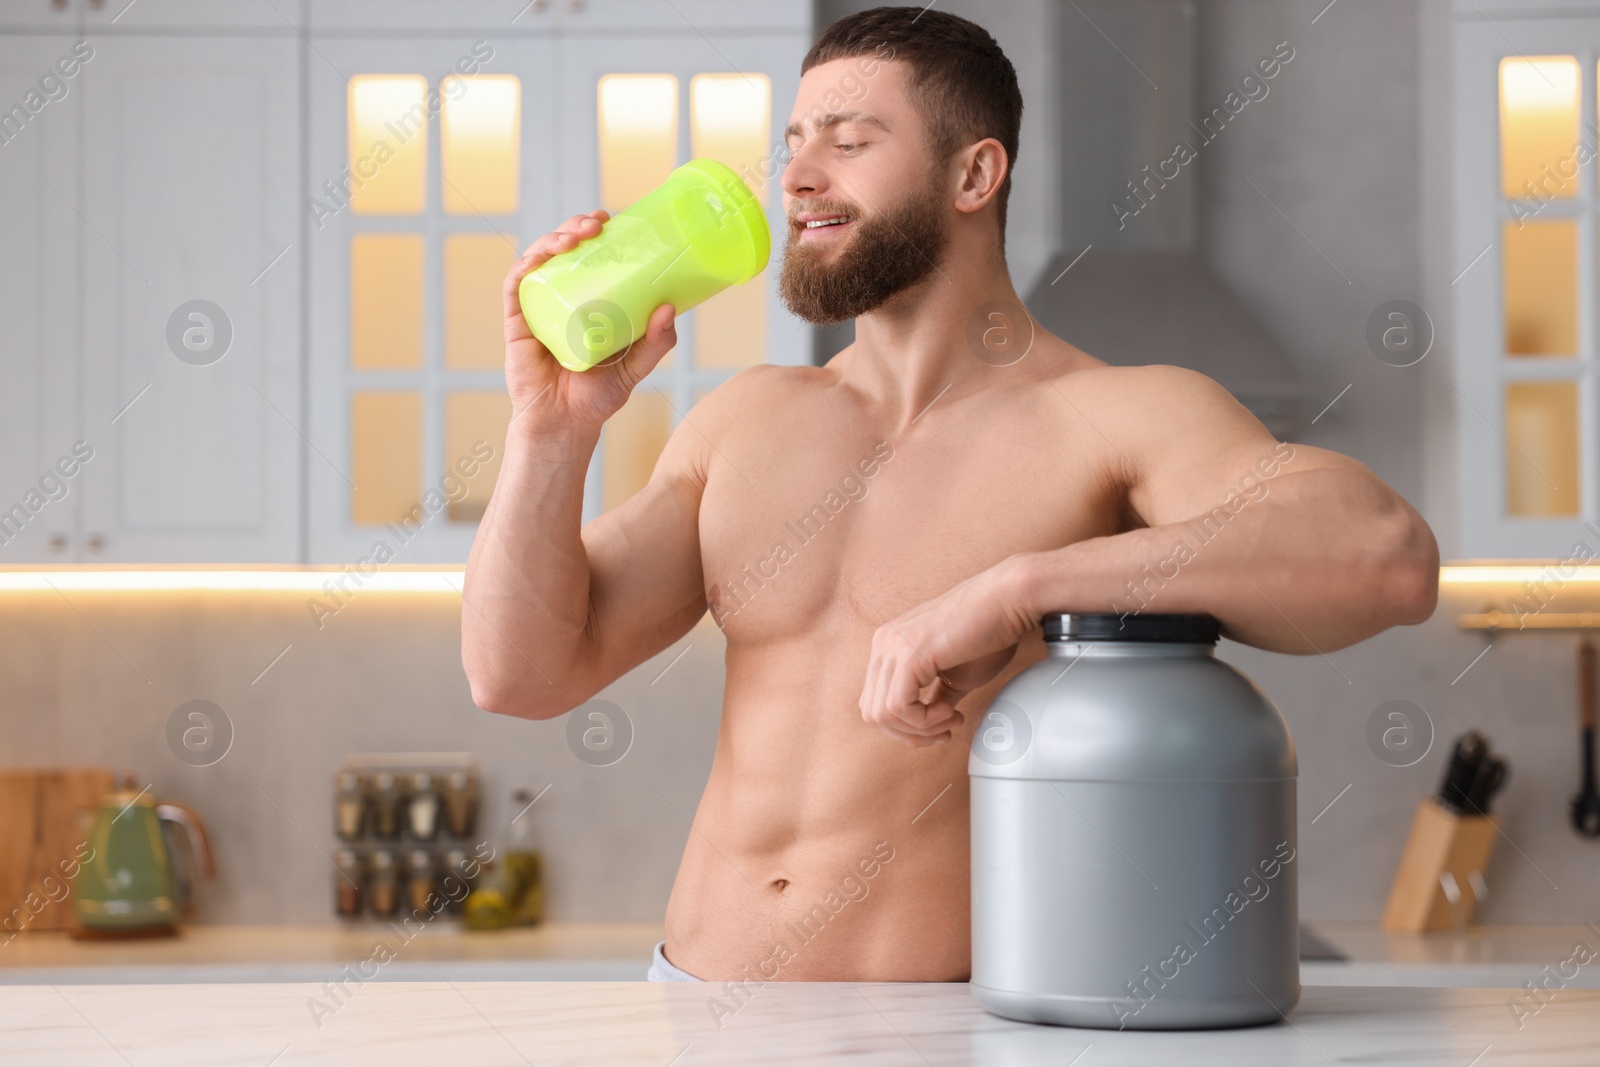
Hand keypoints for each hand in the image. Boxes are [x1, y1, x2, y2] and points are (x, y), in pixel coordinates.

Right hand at [502, 209, 677, 434]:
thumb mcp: (635, 366)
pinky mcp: (516, 322)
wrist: (565, 425)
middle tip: (598, 224)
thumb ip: (656, 343)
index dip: (596, 233)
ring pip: (538, 260)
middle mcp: (559, 297)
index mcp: (586, 300)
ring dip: (553, 239)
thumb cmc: (598, 396)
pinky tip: (539, 257)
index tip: (614, 219)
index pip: (588, 256)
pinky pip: (516, 286)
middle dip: (576, 227)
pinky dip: (526, 266)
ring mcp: (536, 307)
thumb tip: (670, 308)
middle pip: (562, 251)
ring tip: (577, 235)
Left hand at [858, 557, 1033, 747]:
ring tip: (951, 718)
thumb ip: (934, 698)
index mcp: (889, 645)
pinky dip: (925, 720)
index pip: (875, 703)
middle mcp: (883, 643)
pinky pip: (899, 707)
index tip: (940, 728)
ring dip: (921, 729)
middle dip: (910, 735)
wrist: (1008, 601)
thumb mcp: (954, 677)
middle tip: (945, 732)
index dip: (905, 728)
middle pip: (872, 713)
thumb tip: (928, 725)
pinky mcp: (908, 654)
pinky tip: (950, 711)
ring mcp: (892, 646)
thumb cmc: (989, 632)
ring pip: (882, 715)